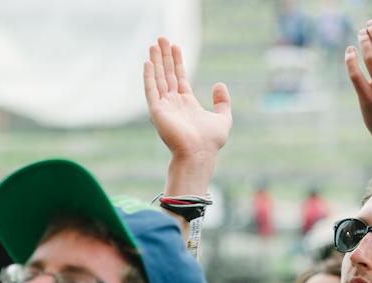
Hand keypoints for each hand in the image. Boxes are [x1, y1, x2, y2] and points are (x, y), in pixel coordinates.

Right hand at [144, 37, 231, 159]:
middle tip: (162, 38)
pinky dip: (149, 77)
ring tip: (154, 44)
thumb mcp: (223, 118)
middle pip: (167, 75)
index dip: (177, 62)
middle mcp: (173, 103)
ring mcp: (164, 107)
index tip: (175, 46)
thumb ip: (222, 102)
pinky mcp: (157, 111)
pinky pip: (151, 90)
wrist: (199, 154)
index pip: (179, 78)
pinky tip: (148, 62)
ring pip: (158, 79)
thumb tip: (219, 85)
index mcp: (187, 104)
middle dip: (165, 56)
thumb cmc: (211, 141)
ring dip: (156, 61)